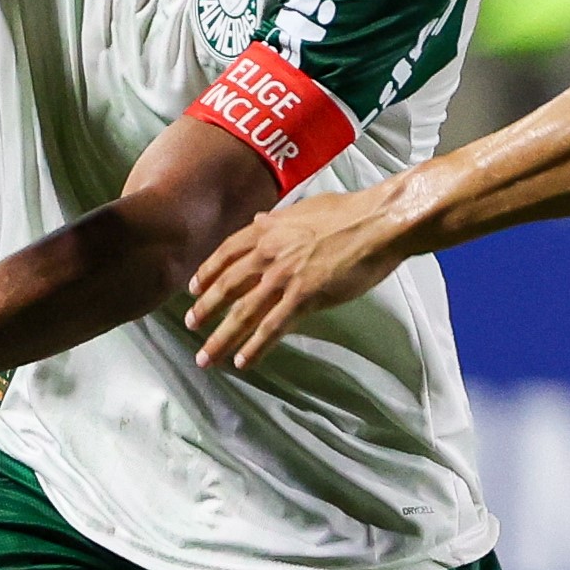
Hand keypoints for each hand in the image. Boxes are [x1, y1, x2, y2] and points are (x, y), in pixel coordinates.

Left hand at [184, 189, 410, 369]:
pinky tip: (242, 362)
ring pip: (242, 313)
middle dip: (206, 309)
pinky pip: (271, 328)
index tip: (194, 289)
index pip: (226, 254)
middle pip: (227, 287)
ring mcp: (284, 277)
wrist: (377, 223)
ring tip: (206, 356)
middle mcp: (268, 254)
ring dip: (221, 338)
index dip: (207, 273)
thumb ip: (278, 219)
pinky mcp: (304, 298)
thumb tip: (260, 220)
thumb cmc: (350, 212)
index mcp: (268, 230)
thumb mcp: (306, 207)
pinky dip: (254, 348)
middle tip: (191, 326)